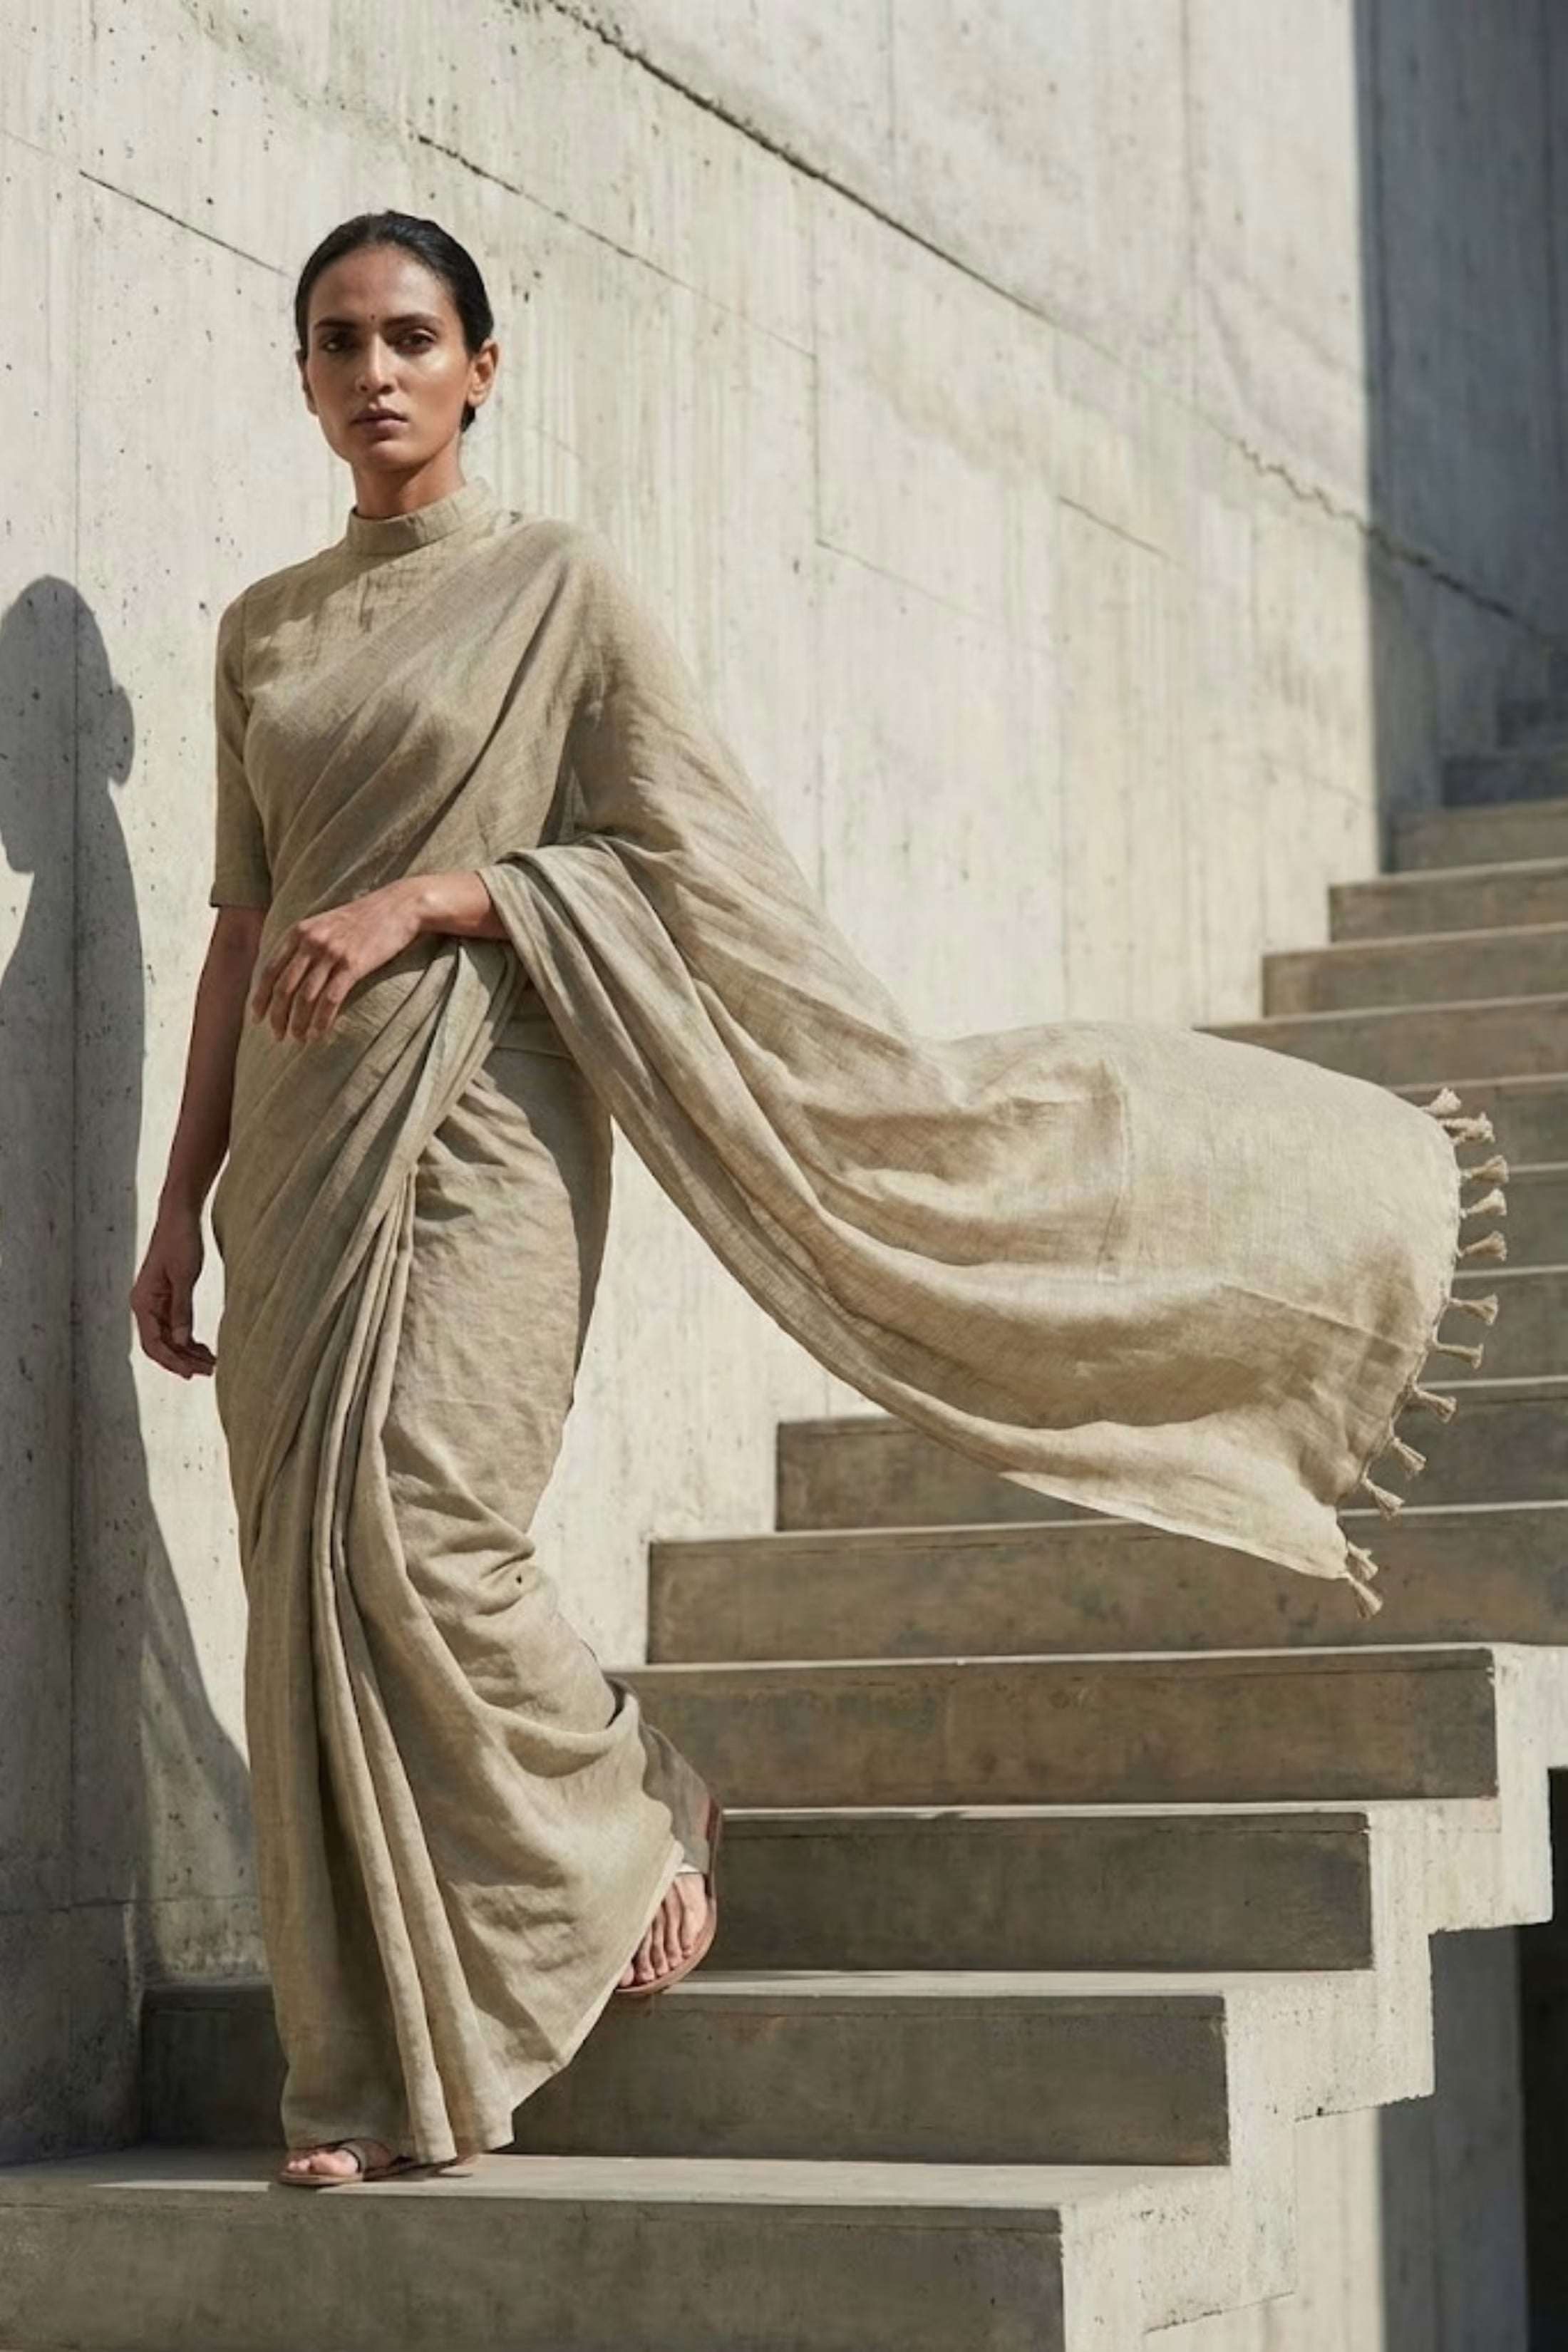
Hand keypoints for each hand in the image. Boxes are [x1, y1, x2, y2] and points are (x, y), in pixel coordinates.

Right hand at [131, 1205, 214, 1378]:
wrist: (180, 1216)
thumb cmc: (180, 1241)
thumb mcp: (185, 1277)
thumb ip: (182, 1310)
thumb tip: (182, 1341)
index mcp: (142, 1302)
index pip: (154, 1343)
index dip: (173, 1361)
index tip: (192, 1373)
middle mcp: (145, 1305)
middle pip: (161, 1345)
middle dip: (183, 1360)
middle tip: (209, 1371)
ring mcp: (155, 1303)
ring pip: (169, 1337)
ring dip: (188, 1352)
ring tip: (211, 1363)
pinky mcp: (167, 1298)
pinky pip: (175, 1325)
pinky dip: (189, 1338)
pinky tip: (204, 1348)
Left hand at [248, 881, 422, 1041]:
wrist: (398, 907)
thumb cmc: (362, 919)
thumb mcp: (324, 924)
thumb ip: (303, 943)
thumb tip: (285, 974)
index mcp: (298, 932)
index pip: (269, 970)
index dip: (260, 998)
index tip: (257, 1018)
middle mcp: (310, 942)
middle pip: (284, 987)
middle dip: (277, 1016)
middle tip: (277, 1035)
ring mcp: (331, 953)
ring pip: (305, 997)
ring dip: (298, 1023)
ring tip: (297, 1039)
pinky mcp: (353, 965)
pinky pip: (330, 999)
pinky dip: (321, 1020)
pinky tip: (318, 1033)